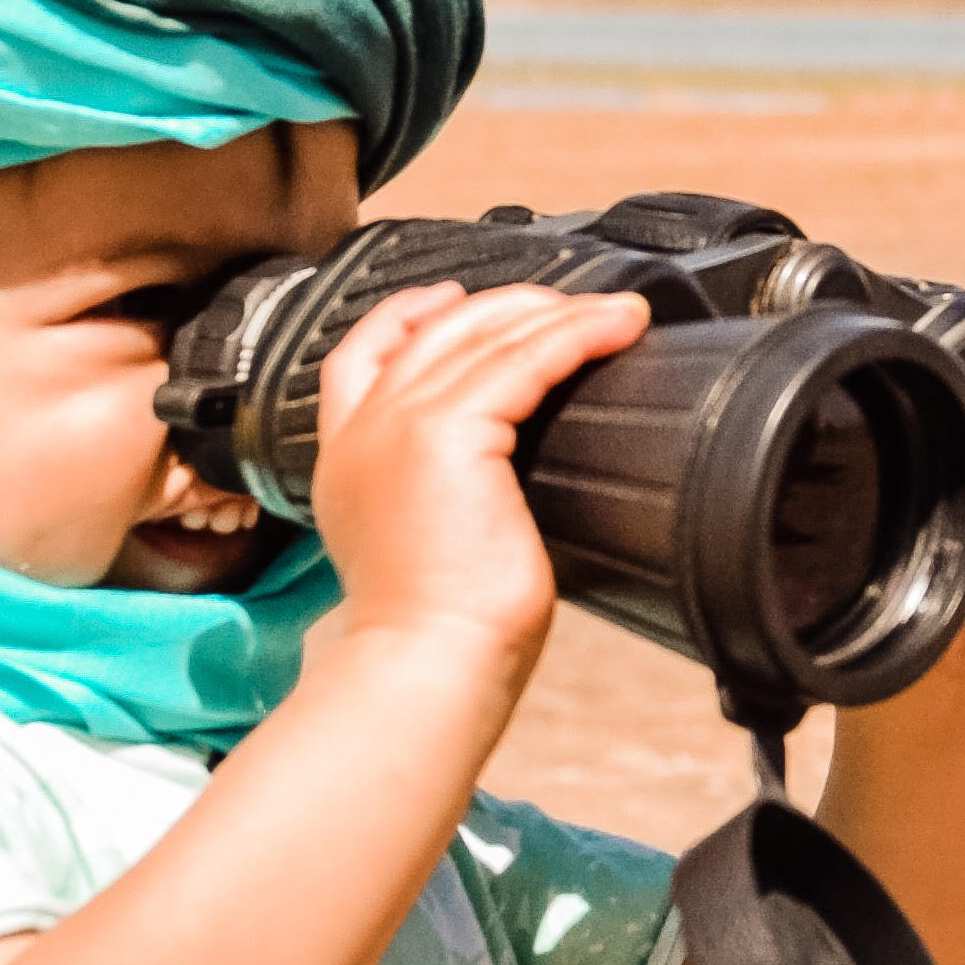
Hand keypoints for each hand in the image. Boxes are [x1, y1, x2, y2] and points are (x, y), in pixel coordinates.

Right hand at [295, 279, 655, 676]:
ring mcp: (399, 424)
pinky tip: (617, 329)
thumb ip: (444, 491)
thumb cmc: (439, 634)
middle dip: (505, 308)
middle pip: (433, 330)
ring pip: (485, 336)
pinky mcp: (446, 431)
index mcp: (347, 459)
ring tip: (615, 313)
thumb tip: (506, 477)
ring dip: (559, 314)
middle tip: (568, 305)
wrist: (427, 667)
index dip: (407, 315)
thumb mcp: (424, 544)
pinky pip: (525, 358)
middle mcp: (364, 431)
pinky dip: (577, 334)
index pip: (361, 354)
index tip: (452, 298)